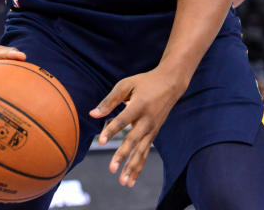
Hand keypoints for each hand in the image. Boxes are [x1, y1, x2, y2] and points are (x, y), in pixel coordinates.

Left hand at [89, 68, 183, 186]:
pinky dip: (139, 167)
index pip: (123, 120)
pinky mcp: (154, 134)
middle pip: (134, 140)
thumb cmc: (144, 82)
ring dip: (132, 167)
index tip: (100, 141)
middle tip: (112, 169)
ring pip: (142, 151)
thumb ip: (110, 100)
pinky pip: (145, 153)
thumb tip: (93, 114)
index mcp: (139, 105)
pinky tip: (131, 179)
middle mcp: (148, 120)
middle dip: (123, 155)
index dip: (112, 130)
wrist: (171, 84)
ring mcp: (153, 129)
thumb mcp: (126, 85)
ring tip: (122, 181)